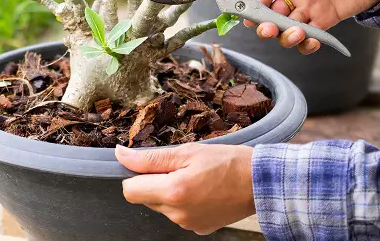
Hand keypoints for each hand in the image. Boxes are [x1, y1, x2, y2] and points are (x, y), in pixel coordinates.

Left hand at [115, 143, 254, 234]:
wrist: (259, 182)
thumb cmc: (227, 162)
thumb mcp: (188, 151)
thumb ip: (150, 158)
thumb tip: (120, 155)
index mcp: (173, 191)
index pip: (130, 191)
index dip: (135, 176)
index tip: (150, 165)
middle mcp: (177, 214)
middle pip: (146, 198)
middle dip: (155, 182)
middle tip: (180, 167)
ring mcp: (188, 224)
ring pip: (162, 206)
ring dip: (170, 192)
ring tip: (195, 178)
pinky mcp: (198, 229)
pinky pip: (179, 214)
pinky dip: (184, 203)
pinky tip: (202, 191)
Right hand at [245, 0, 379, 53]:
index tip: (256, 6)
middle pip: (270, 13)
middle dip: (264, 23)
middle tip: (270, 28)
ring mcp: (309, 9)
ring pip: (286, 28)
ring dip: (284, 36)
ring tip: (297, 34)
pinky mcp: (324, 22)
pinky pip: (309, 38)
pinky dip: (306, 44)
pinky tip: (312, 42)